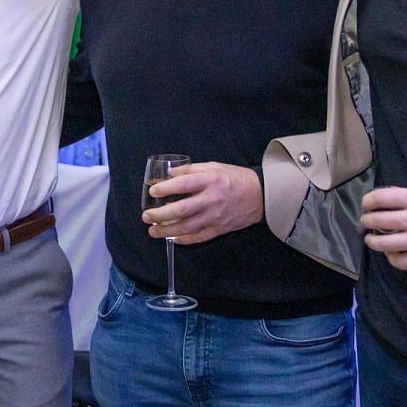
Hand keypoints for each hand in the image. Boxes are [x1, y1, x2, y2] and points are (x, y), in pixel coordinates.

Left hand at [143, 162, 262, 244]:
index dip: (166, 188)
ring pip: (188, 227)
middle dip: (160, 214)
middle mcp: (211, 200)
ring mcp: (215, 217)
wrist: (260, 195)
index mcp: (210, 180)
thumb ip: (192, 169)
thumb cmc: (234, 178)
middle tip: (146, 216)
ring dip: (167, 231)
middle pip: (182, 210)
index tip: (152, 192)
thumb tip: (170, 173)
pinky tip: (173, 239)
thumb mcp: (214, 166)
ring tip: (153, 231)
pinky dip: (184, 240)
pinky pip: (199, 237)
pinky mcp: (220, 229)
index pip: (184, 184)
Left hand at [361, 187, 406, 269]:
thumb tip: (389, 201)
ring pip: (383, 244)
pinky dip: (391, 258)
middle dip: (367, 221)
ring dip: (373, 241)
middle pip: (377, 221)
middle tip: (367, 221)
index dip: (368, 202)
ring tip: (373, 239)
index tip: (367, 204)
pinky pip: (400, 261)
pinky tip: (392, 253)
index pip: (380, 198)